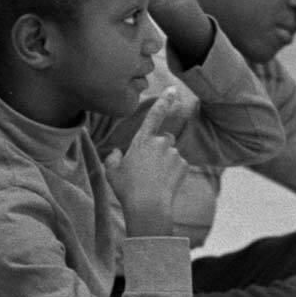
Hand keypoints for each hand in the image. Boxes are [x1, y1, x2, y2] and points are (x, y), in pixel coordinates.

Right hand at [104, 89, 191, 238]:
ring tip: (154, 180)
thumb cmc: (127, 189)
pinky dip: (174, 173)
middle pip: (164, 138)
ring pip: (171, 154)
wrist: (148, 207)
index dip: (164, 101)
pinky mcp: (184, 166)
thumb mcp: (112, 172)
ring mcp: (174, 154)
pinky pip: (179, 166)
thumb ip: (113, 158)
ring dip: (166, 162)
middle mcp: (160, 142)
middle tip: (149, 168)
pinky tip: (164, 185)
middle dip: (160, 148)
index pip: (154, 115)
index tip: (173, 89)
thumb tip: (117, 153)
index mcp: (142, 140)